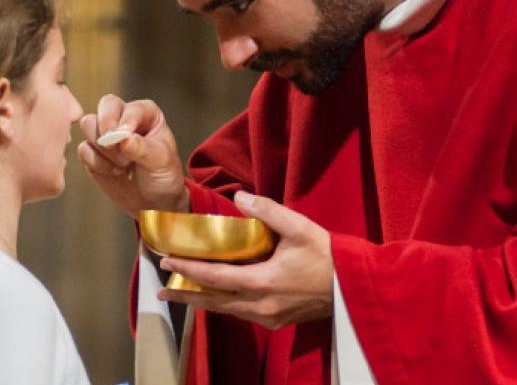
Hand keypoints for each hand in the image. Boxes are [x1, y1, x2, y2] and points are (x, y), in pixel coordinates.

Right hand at [77, 95, 188, 217]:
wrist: (153, 202)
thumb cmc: (163, 175)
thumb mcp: (160, 161)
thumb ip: (142, 147)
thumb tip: (122, 137)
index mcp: (145, 113)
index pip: (129, 107)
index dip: (124, 121)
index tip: (126, 137)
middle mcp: (124, 118)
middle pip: (105, 106)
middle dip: (106, 126)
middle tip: (112, 146)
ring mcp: (106, 134)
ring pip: (89, 125)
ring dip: (103, 149)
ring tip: (123, 165)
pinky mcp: (93, 152)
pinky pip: (83, 150)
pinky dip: (96, 163)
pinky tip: (114, 172)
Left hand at [157, 192, 333, 329]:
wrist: (355, 288)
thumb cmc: (328, 256)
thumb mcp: (299, 228)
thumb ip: (267, 211)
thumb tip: (240, 197)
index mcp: (263, 282)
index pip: (214, 277)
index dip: (188, 269)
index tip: (166, 261)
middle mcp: (260, 305)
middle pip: (213, 302)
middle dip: (185, 295)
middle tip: (161, 290)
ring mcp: (268, 316)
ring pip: (226, 311)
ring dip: (203, 302)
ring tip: (182, 293)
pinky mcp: (277, 320)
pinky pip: (241, 313)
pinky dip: (223, 305)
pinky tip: (218, 298)